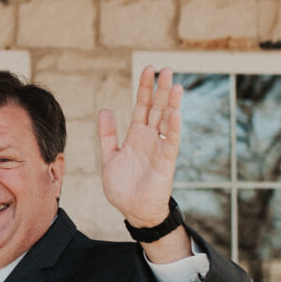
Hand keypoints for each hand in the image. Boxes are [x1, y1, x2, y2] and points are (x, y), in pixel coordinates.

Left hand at [98, 66, 183, 230]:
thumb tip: (105, 110)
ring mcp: (159, 148)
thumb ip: (107, 135)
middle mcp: (150, 138)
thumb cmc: (124, 187)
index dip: (145, 88)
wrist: (134, 212)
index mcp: (136, 135)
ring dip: (171, 103)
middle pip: (157, 108)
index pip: (142, 106)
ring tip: (175, 84)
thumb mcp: (109, 157)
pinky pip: (170, 142)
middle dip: (161, 89)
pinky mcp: (166, 162)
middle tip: (166, 69)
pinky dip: (173, 128)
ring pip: (167, 121)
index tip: (149, 69)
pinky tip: (175, 112)